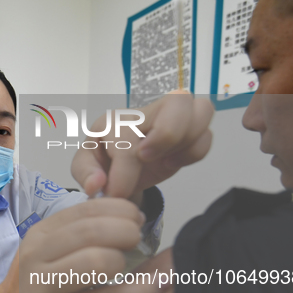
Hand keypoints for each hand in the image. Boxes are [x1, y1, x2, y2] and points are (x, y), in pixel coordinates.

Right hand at [0, 198, 156, 292]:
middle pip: (91, 232)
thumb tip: (131, 214)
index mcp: (40, 234)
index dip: (119, 208)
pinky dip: (139, 291)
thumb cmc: (35, 282)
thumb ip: (79, 231)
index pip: (86, 210)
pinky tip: (159, 283)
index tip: (137, 216)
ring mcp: (43, 288)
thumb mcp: (47, 248)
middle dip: (126, 231)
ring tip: (126, 265)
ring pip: (97, 263)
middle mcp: (37, 256)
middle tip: (137, 238)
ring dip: (124, 260)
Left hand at [71, 90, 213, 198]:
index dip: (125, 169)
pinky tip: (173, 162)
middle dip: (168, 134)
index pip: (128, 135)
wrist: (115, 166)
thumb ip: (86, 175)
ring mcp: (170, 120)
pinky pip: (208, 134)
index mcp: (115, 120)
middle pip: (177, 101)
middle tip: (147, 159)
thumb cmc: (102, 162)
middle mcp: (145, 113)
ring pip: (201, 109)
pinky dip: (195, 152)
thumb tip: (96, 185)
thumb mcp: (84, 168)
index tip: (118, 192)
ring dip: (187, 140)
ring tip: (165, 161)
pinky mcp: (186, 135)